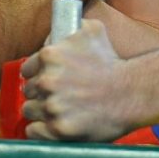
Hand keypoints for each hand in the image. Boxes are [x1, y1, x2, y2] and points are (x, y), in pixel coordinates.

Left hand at [21, 20, 130, 141]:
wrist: (131, 92)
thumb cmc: (111, 61)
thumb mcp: (92, 30)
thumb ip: (69, 25)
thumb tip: (55, 30)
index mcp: (49, 55)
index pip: (27, 69)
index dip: (36, 74)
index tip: (47, 79)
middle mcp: (46, 81)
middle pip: (28, 91)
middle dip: (40, 92)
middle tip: (58, 94)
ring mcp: (52, 107)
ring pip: (29, 110)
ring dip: (41, 111)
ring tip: (59, 110)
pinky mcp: (58, 129)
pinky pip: (34, 131)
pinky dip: (41, 130)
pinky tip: (54, 124)